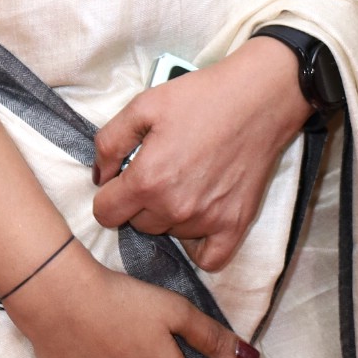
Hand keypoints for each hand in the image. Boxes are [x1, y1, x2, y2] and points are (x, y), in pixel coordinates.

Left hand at [90, 39, 312, 270]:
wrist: (257, 99)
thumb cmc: (200, 98)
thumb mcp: (143, 105)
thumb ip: (109, 142)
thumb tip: (100, 176)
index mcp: (147, 180)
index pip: (105, 213)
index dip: (108, 194)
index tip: (122, 179)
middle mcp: (174, 208)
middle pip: (137, 224)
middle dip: (139, 202)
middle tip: (159, 170)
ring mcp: (206, 221)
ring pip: (169, 234)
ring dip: (168, 215)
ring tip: (184, 180)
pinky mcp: (234, 225)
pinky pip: (207, 259)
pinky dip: (198, 245)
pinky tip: (198, 219)